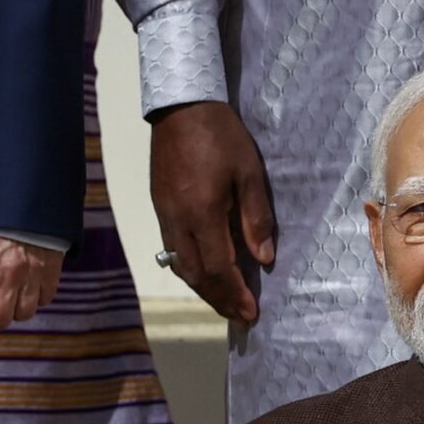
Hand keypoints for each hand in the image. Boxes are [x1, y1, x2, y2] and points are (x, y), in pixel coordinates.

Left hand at [0, 234, 63, 335]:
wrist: (27, 201)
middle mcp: (8, 278)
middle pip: (0, 320)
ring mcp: (32, 277)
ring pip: (24, 314)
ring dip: (15, 312)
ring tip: (9, 303)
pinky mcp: (51, 273)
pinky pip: (44, 300)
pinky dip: (36, 299)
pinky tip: (29, 290)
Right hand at [149, 99, 274, 322]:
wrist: (180, 106)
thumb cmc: (221, 136)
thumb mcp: (249, 173)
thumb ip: (255, 218)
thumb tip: (263, 259)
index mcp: (202, 213)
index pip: (218, 268)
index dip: (235, 294)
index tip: (251, 313)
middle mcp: (177, 221)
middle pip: (196, 275)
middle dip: (219, 299)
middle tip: (240, 317)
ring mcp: (164, 215)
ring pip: (180, 266)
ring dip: (203, 289)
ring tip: (224, 302)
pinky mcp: (159, 207)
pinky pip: (172, 250)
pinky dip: (190, 270)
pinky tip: (204, 273)